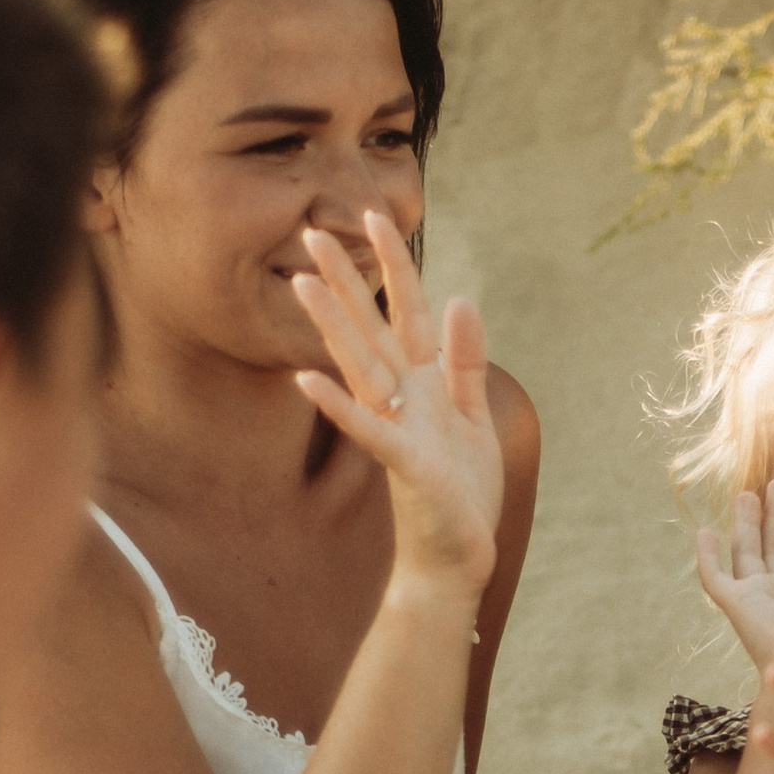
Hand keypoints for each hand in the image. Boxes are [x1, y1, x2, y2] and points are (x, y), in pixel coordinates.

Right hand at [291, 212, 502, 599]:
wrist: (457, 558)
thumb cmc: (460, 491)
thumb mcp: (473, 416)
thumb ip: (465, 362)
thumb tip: (462, 300)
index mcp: (421, 383)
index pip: (406, 313)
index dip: (395, 266)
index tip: (377, 215)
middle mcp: (401, 399)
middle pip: (370, 328)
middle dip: (345, 281)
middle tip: (310, 230)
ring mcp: (397, 429)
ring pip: (360, 367)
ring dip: (331, 326)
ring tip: (301, 284)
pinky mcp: (403, 465)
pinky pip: (369, 429)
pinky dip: (340, 405)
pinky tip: (310, 379)